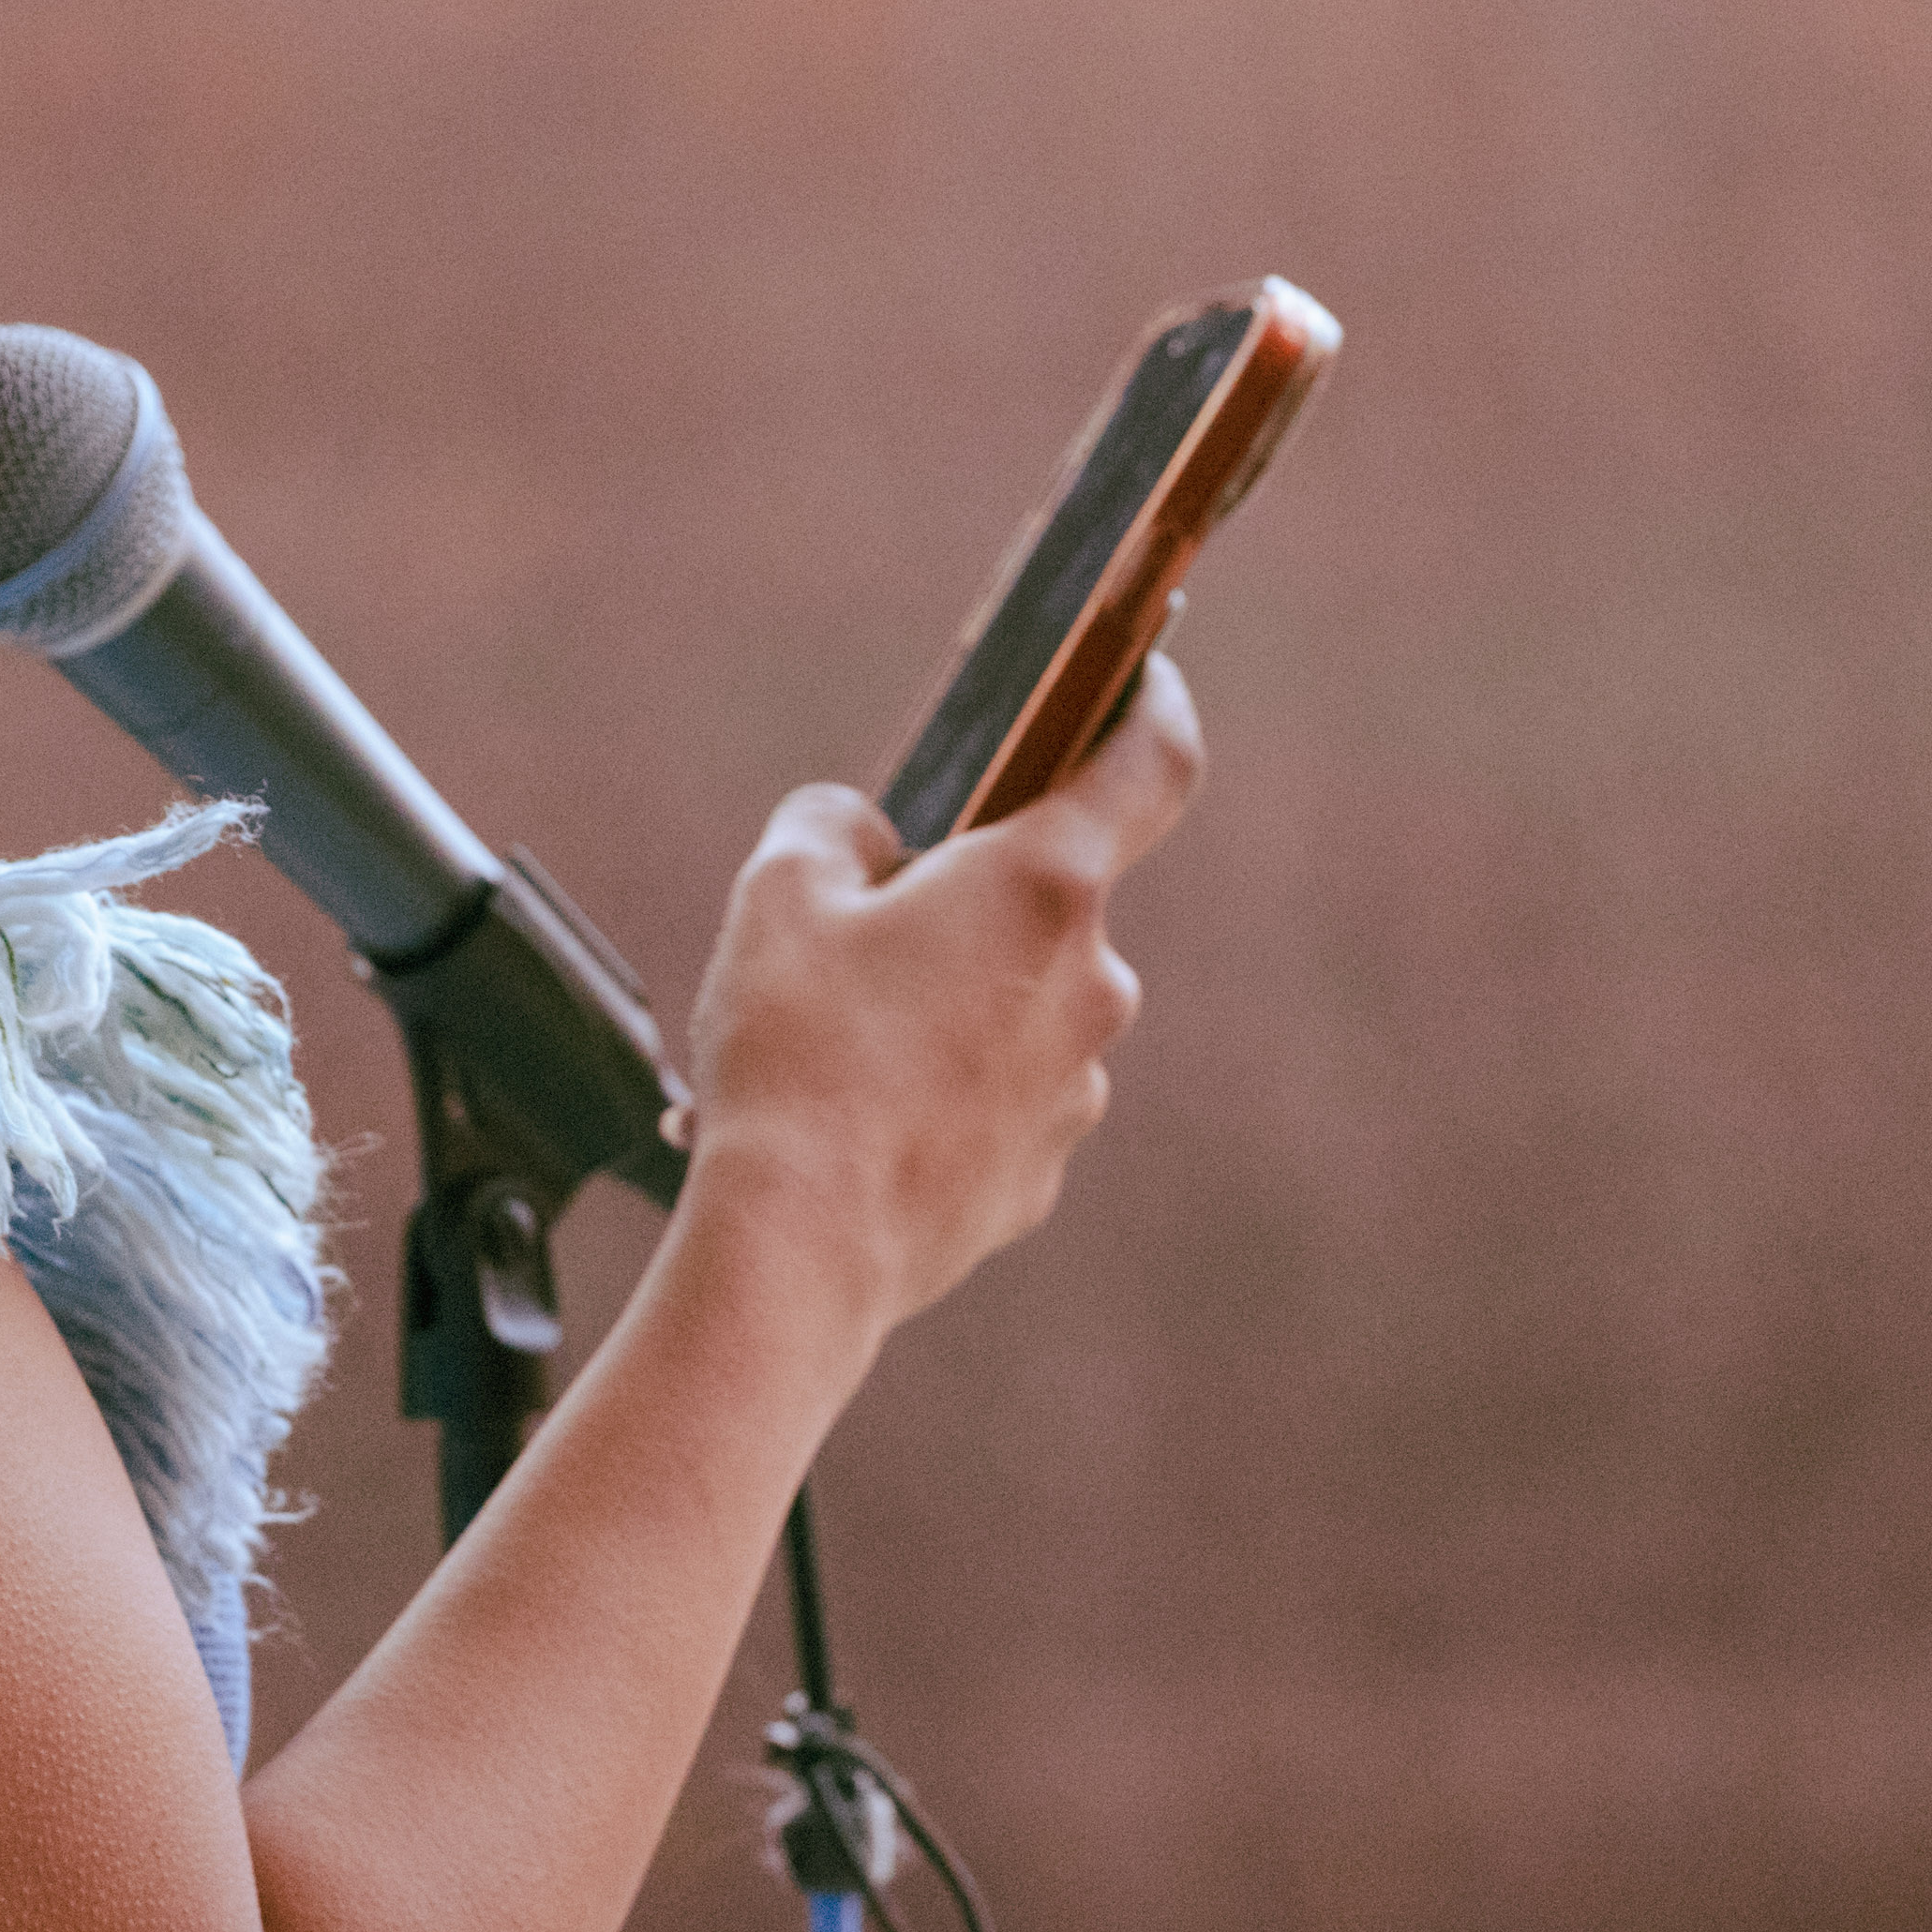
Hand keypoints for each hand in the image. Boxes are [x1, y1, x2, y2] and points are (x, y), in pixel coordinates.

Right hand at [667, 656, 1204, 1352]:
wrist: (797, 1254)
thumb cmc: (795, 1057)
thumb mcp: (777, 892)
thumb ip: (833, 827)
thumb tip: (868, 839)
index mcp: (1046, 887)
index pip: (1153, 762)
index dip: (1152, 704)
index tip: (1142, 677)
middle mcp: (1091, 985)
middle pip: (1046, 900)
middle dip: (964, 899)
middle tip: (859, 926)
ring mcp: (1074, 1089)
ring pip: (1012, 1008)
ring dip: (939, 1004)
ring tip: (824, 1046)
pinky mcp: (1039, 1174)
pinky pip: (992, 1101)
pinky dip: (934, 1094)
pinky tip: (845, 1120)